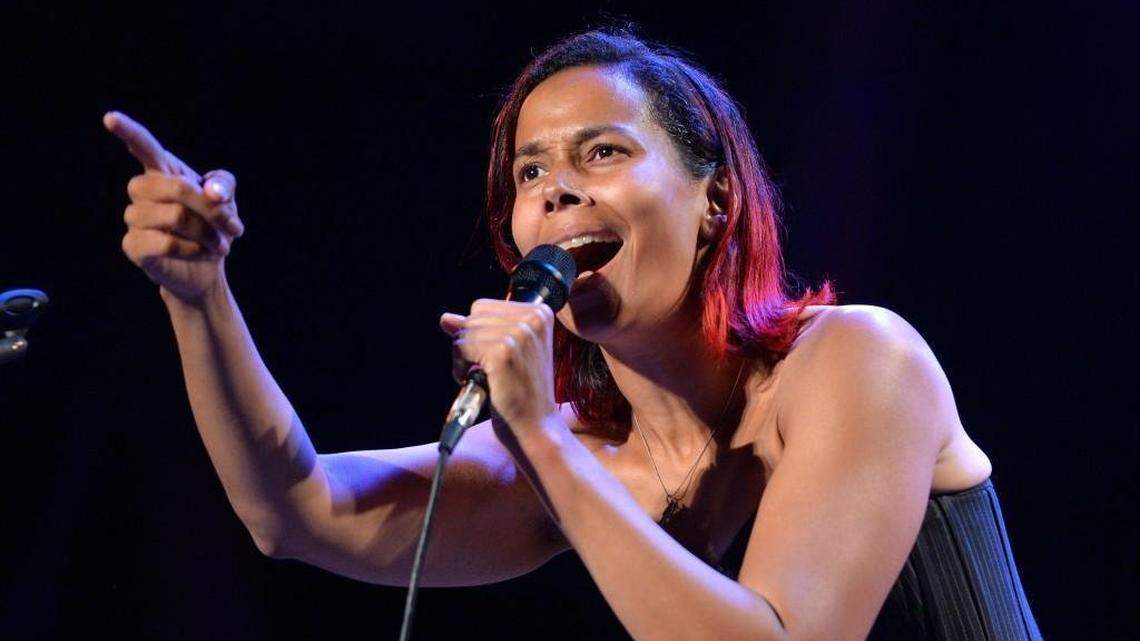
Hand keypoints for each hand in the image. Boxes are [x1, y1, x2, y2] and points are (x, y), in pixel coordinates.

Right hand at [104, 111, 244, 304]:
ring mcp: (134, 218)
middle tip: (235, 227)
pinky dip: (193, 249)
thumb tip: (212, 192)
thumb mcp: (227, 200)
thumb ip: (224, 184)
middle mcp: (143, 191)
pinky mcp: (133, 245)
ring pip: (175, 216)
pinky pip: (166, 242)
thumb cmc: (213, 227)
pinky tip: (200, 254)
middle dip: (212, 209)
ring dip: (207, 233)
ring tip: (219, 245)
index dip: (128, 131)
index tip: (110, 118)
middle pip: (175, 186)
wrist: (207, 268)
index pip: (143, 146)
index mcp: (163, 172)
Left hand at [439, 300, 558, 434]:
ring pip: (465, 332)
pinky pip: (461, 347)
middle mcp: (533, 317)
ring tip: (486, 378)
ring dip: (465, 358)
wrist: (536, 427)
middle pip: (473, 316)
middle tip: (491, 371)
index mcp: (539, 313)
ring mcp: (519, 333)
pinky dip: (460, 368)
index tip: (495, 357)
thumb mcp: (505, 353)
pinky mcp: (503, 351)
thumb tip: (446, 319)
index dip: (480, 334)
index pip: (484, 307)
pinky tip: (478, 382)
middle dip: (472, 344)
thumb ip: (479, 330)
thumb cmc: (522, 393)